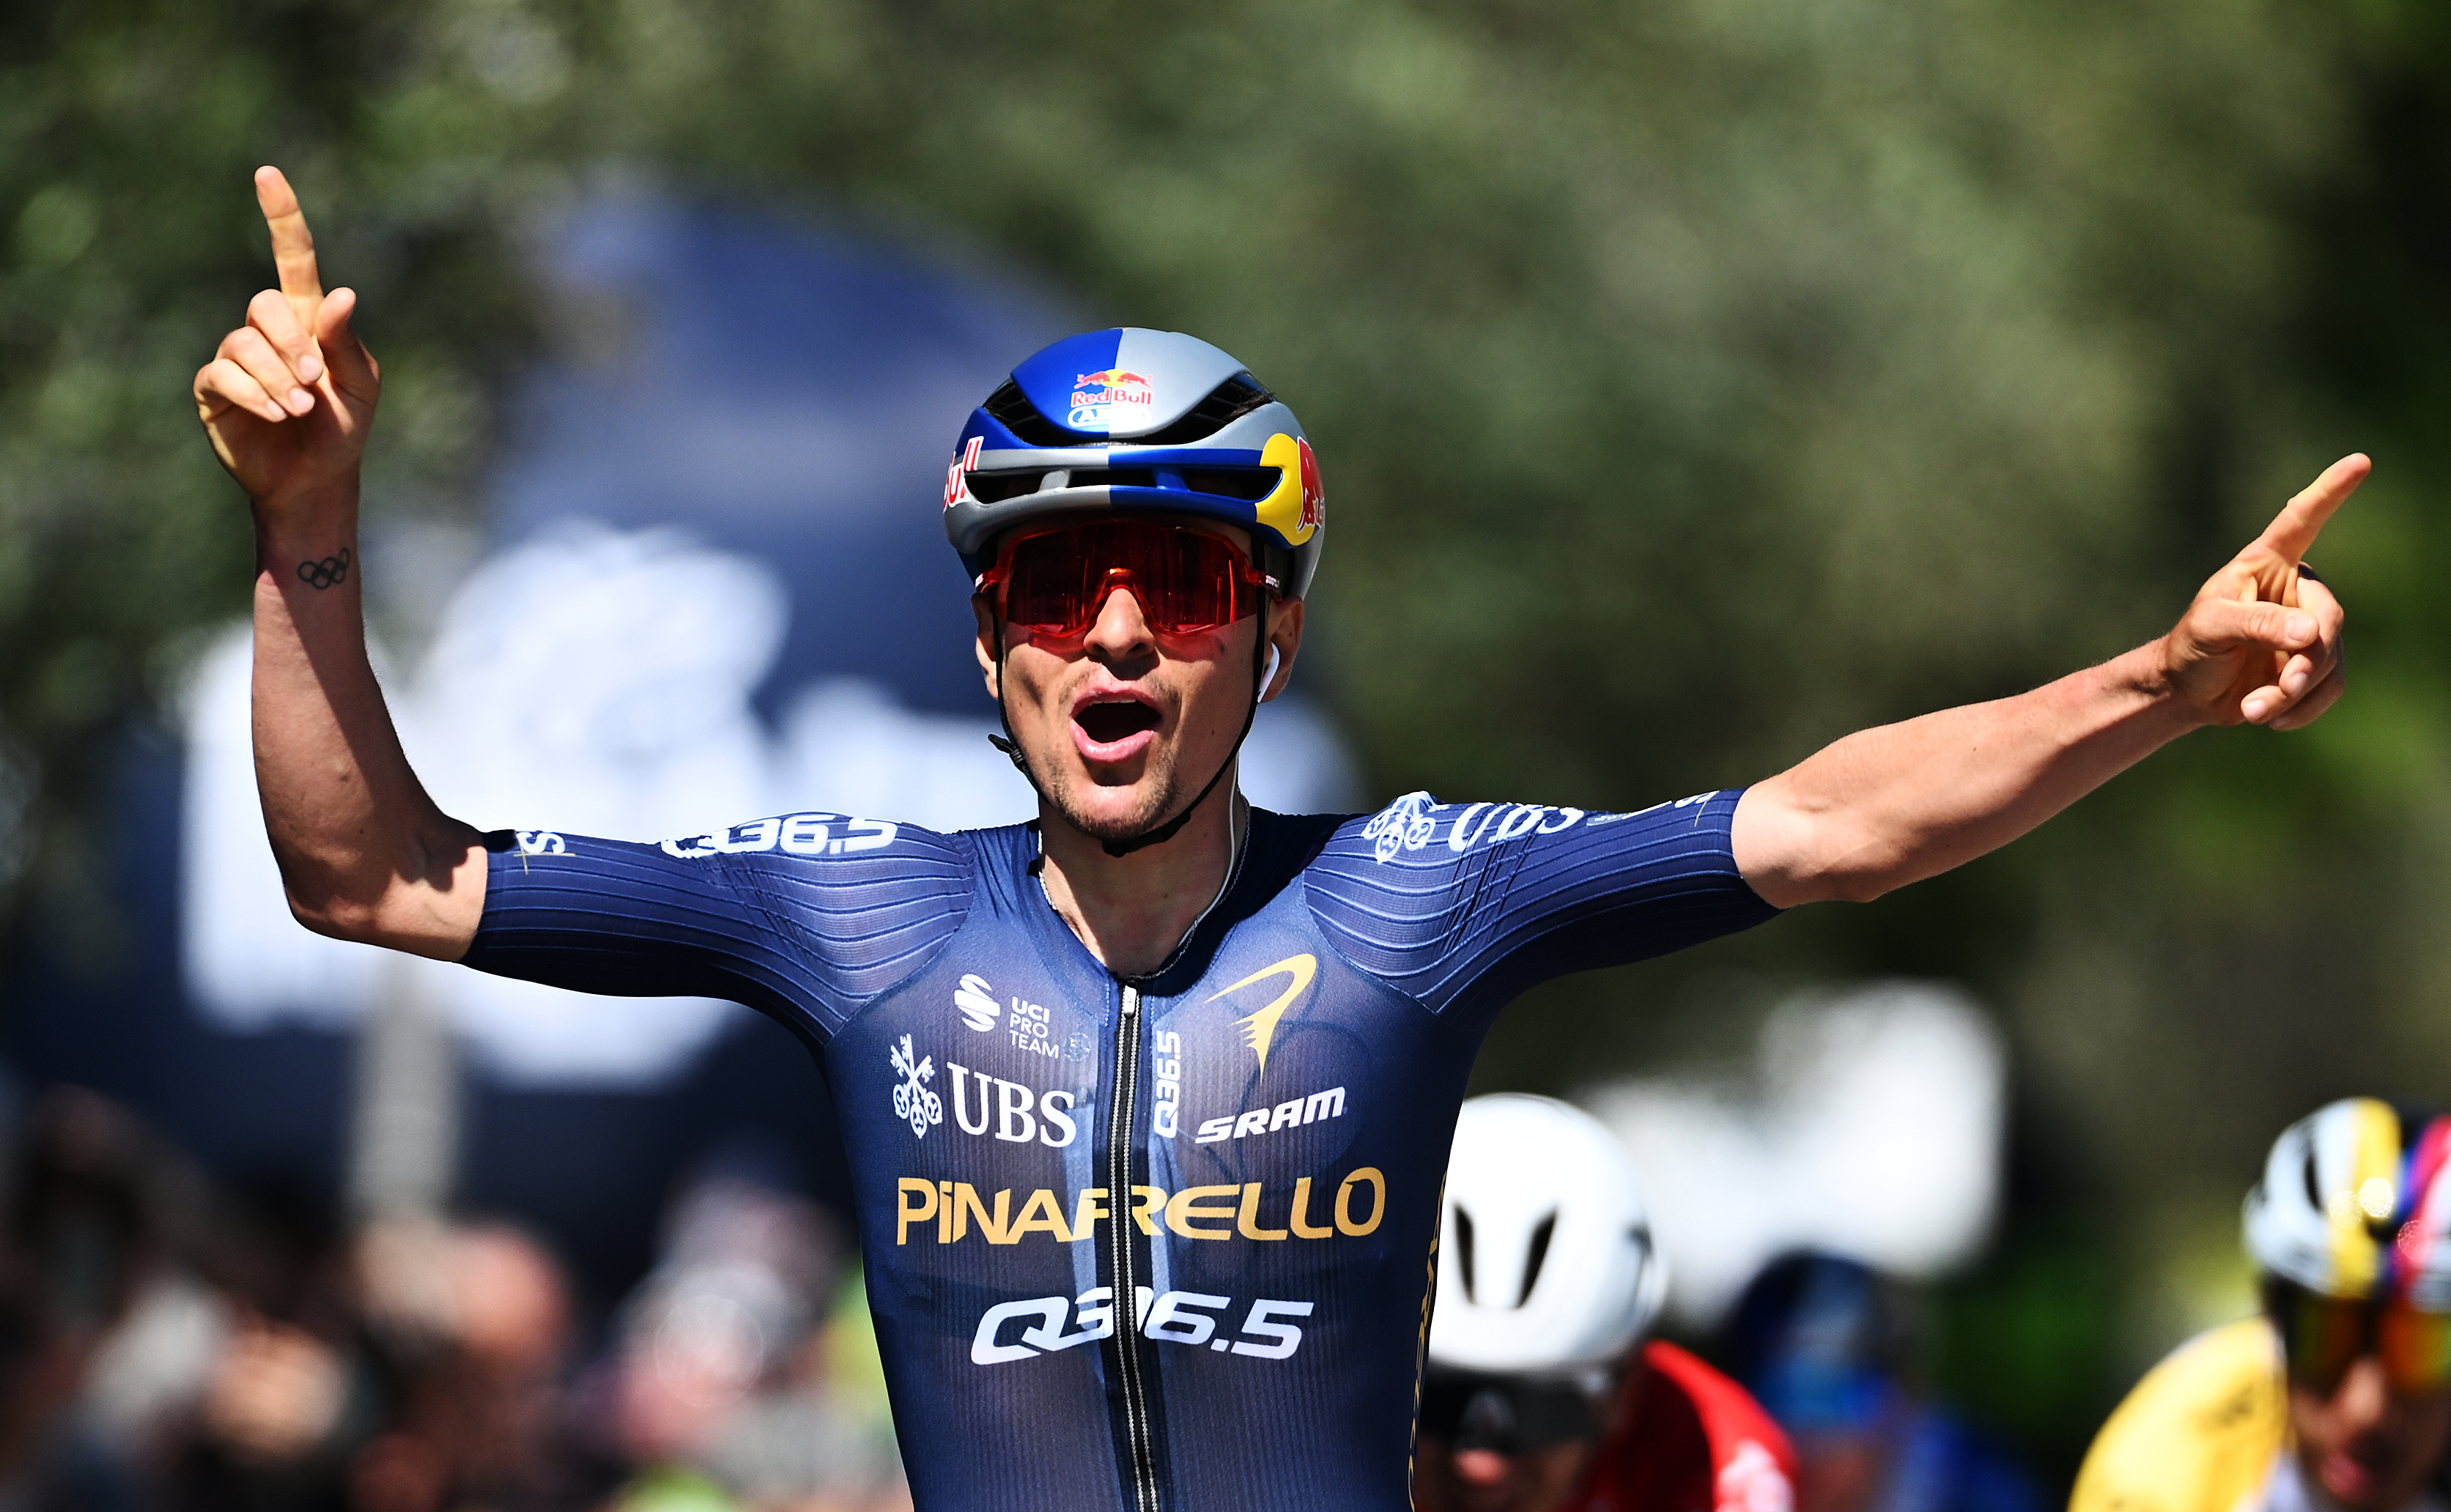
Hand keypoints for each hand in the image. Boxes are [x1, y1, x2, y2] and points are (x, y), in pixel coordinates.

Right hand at [192, 166, 379, 511]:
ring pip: (242, 342)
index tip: (268, 174)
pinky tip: (279, 416)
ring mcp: (237, 357)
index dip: (281, 216)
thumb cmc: (345, 428)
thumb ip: (348, 343)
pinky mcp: (215, 388)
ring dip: (276, 377)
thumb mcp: (361, 386)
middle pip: (264, 304)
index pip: (292, 257)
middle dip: (292, 342)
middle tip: (315, 382)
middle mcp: (267, 330)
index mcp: (309, 320)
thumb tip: (340, 294)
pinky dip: (255, 394)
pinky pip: (223, 374)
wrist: (316, 480)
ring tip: (300, 409)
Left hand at [2158, 453, 2361, 730]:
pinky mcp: (2316, 664)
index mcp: (2268, 563)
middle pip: (2328, 621)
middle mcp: (2297, 590)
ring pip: (2330, 661)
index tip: (2361, 461)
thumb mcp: (2212, 628)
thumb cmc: (2192, 647)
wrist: (2188, 691)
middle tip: (2275, 689)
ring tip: (2254, 710)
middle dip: (2302, 663)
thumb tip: (2311, 632)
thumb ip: (2257, 624)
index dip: (2331, 491)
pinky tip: (2269, 718)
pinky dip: (2303, 708)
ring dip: (2294, 692)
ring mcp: (2310, 627)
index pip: (2303, 520)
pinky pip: (2331, 686)